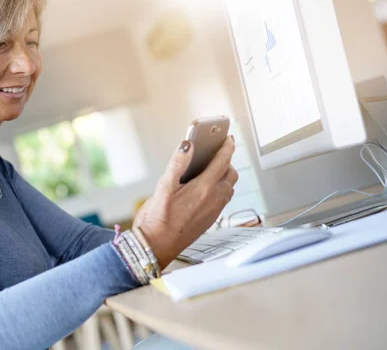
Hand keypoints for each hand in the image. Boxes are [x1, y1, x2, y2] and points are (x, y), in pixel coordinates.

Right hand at [133, 137, 237, 268]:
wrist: (155, 248)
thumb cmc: (156, 221)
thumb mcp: (162, 188)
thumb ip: (177, 164)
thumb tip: (188, 145)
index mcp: (203, 189)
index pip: (222, 162)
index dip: (227, 147)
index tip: (228, 138)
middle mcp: (213, 200)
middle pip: (231, 175)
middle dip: (227, 162)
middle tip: (216, 153)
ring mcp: (213, 212)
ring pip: (228, 188)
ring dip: (224, 177)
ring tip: (211, 169)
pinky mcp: (209, 221)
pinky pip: (222, 200)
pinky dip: (220, 189)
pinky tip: (205, 189)